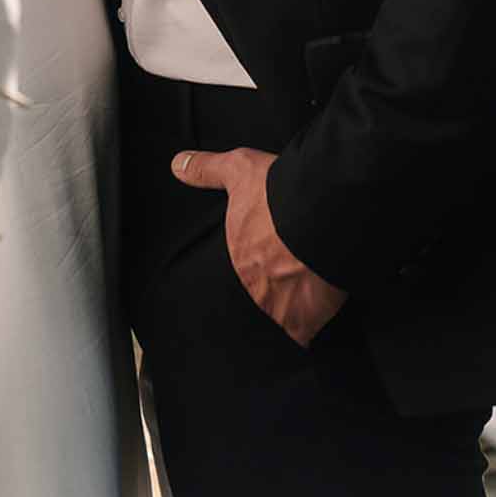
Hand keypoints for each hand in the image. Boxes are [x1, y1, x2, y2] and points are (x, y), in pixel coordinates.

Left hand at [172, 145, 346, 346]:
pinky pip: (303, 331)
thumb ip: (207, 170)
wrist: (319, 214)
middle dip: (269, 284)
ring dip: (288, 304)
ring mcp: (274, 308)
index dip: (253, 261)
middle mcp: (250, 285)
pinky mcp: (302, 322)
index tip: (265, 256)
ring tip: (302, 288)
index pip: (241, 266)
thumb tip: (176, 165)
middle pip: (258, 292)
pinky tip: (316, 311)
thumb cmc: (277, 192)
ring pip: (278, 313)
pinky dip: (309, 324)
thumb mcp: (238, 169)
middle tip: (286, 270)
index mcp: (236, 255)